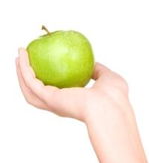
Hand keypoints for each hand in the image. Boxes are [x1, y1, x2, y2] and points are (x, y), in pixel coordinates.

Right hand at [15, 47, 129, 123]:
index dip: (49, 79)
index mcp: (72, 102)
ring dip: (21, 71)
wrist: (110, 107)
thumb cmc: (114, 96)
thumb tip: (93, 63)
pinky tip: (23, 55)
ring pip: (28, 87)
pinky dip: (24, 68)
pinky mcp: (48, 97)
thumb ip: (99, 71)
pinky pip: (30, 80)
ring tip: (19, 55)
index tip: (45, 64)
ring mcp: (52, 103)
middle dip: (29, 76)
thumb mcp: (108, 79)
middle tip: (25, 59)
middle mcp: (59, 105)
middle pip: (37, 91)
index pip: (56, 91)